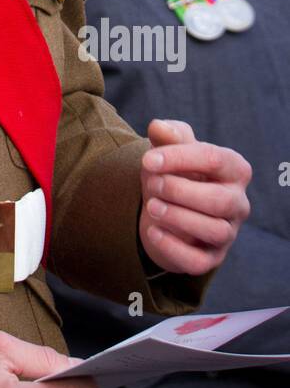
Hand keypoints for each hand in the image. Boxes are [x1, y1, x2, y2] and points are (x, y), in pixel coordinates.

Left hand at [139, 119, 250, 276]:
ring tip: (152, 207)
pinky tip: (152, 232)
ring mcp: (228, 233)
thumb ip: (167, 135)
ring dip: (178, 218)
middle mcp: (238, 202)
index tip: (148, 159)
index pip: (213, 159)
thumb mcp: (170, 148)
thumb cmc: (174, 170)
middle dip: (180, 191)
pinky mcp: (211, 258)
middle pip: (219, 200)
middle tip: (152, 185)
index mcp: (234, 169)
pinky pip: (199, 261)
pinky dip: (174, 248)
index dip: (179, 158)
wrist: (165, 205)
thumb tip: (158, 126)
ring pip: (215, 231)